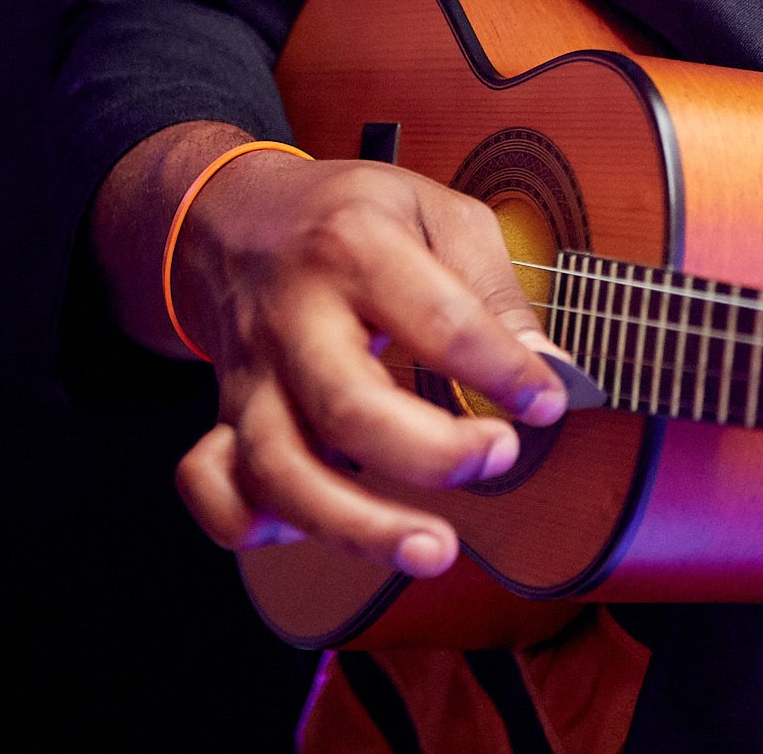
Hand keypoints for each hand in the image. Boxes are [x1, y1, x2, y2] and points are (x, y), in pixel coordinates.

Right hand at [159, 143, 568, 577]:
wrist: (234, 216)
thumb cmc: (352, 217)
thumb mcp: (437, 213)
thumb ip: (494, 291)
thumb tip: (550, 369)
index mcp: (356, 248)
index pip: (440, 323)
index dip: (504, 372)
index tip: (548, 402)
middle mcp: (294, 317)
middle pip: (349, 408)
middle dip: (433, 454)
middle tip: (497, 458)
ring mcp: (252, 374)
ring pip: (280, 469)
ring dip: (357, 526)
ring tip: (432, 549)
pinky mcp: (224, 414)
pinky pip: (212, 485)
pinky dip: (249, 523)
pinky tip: (309, 530)